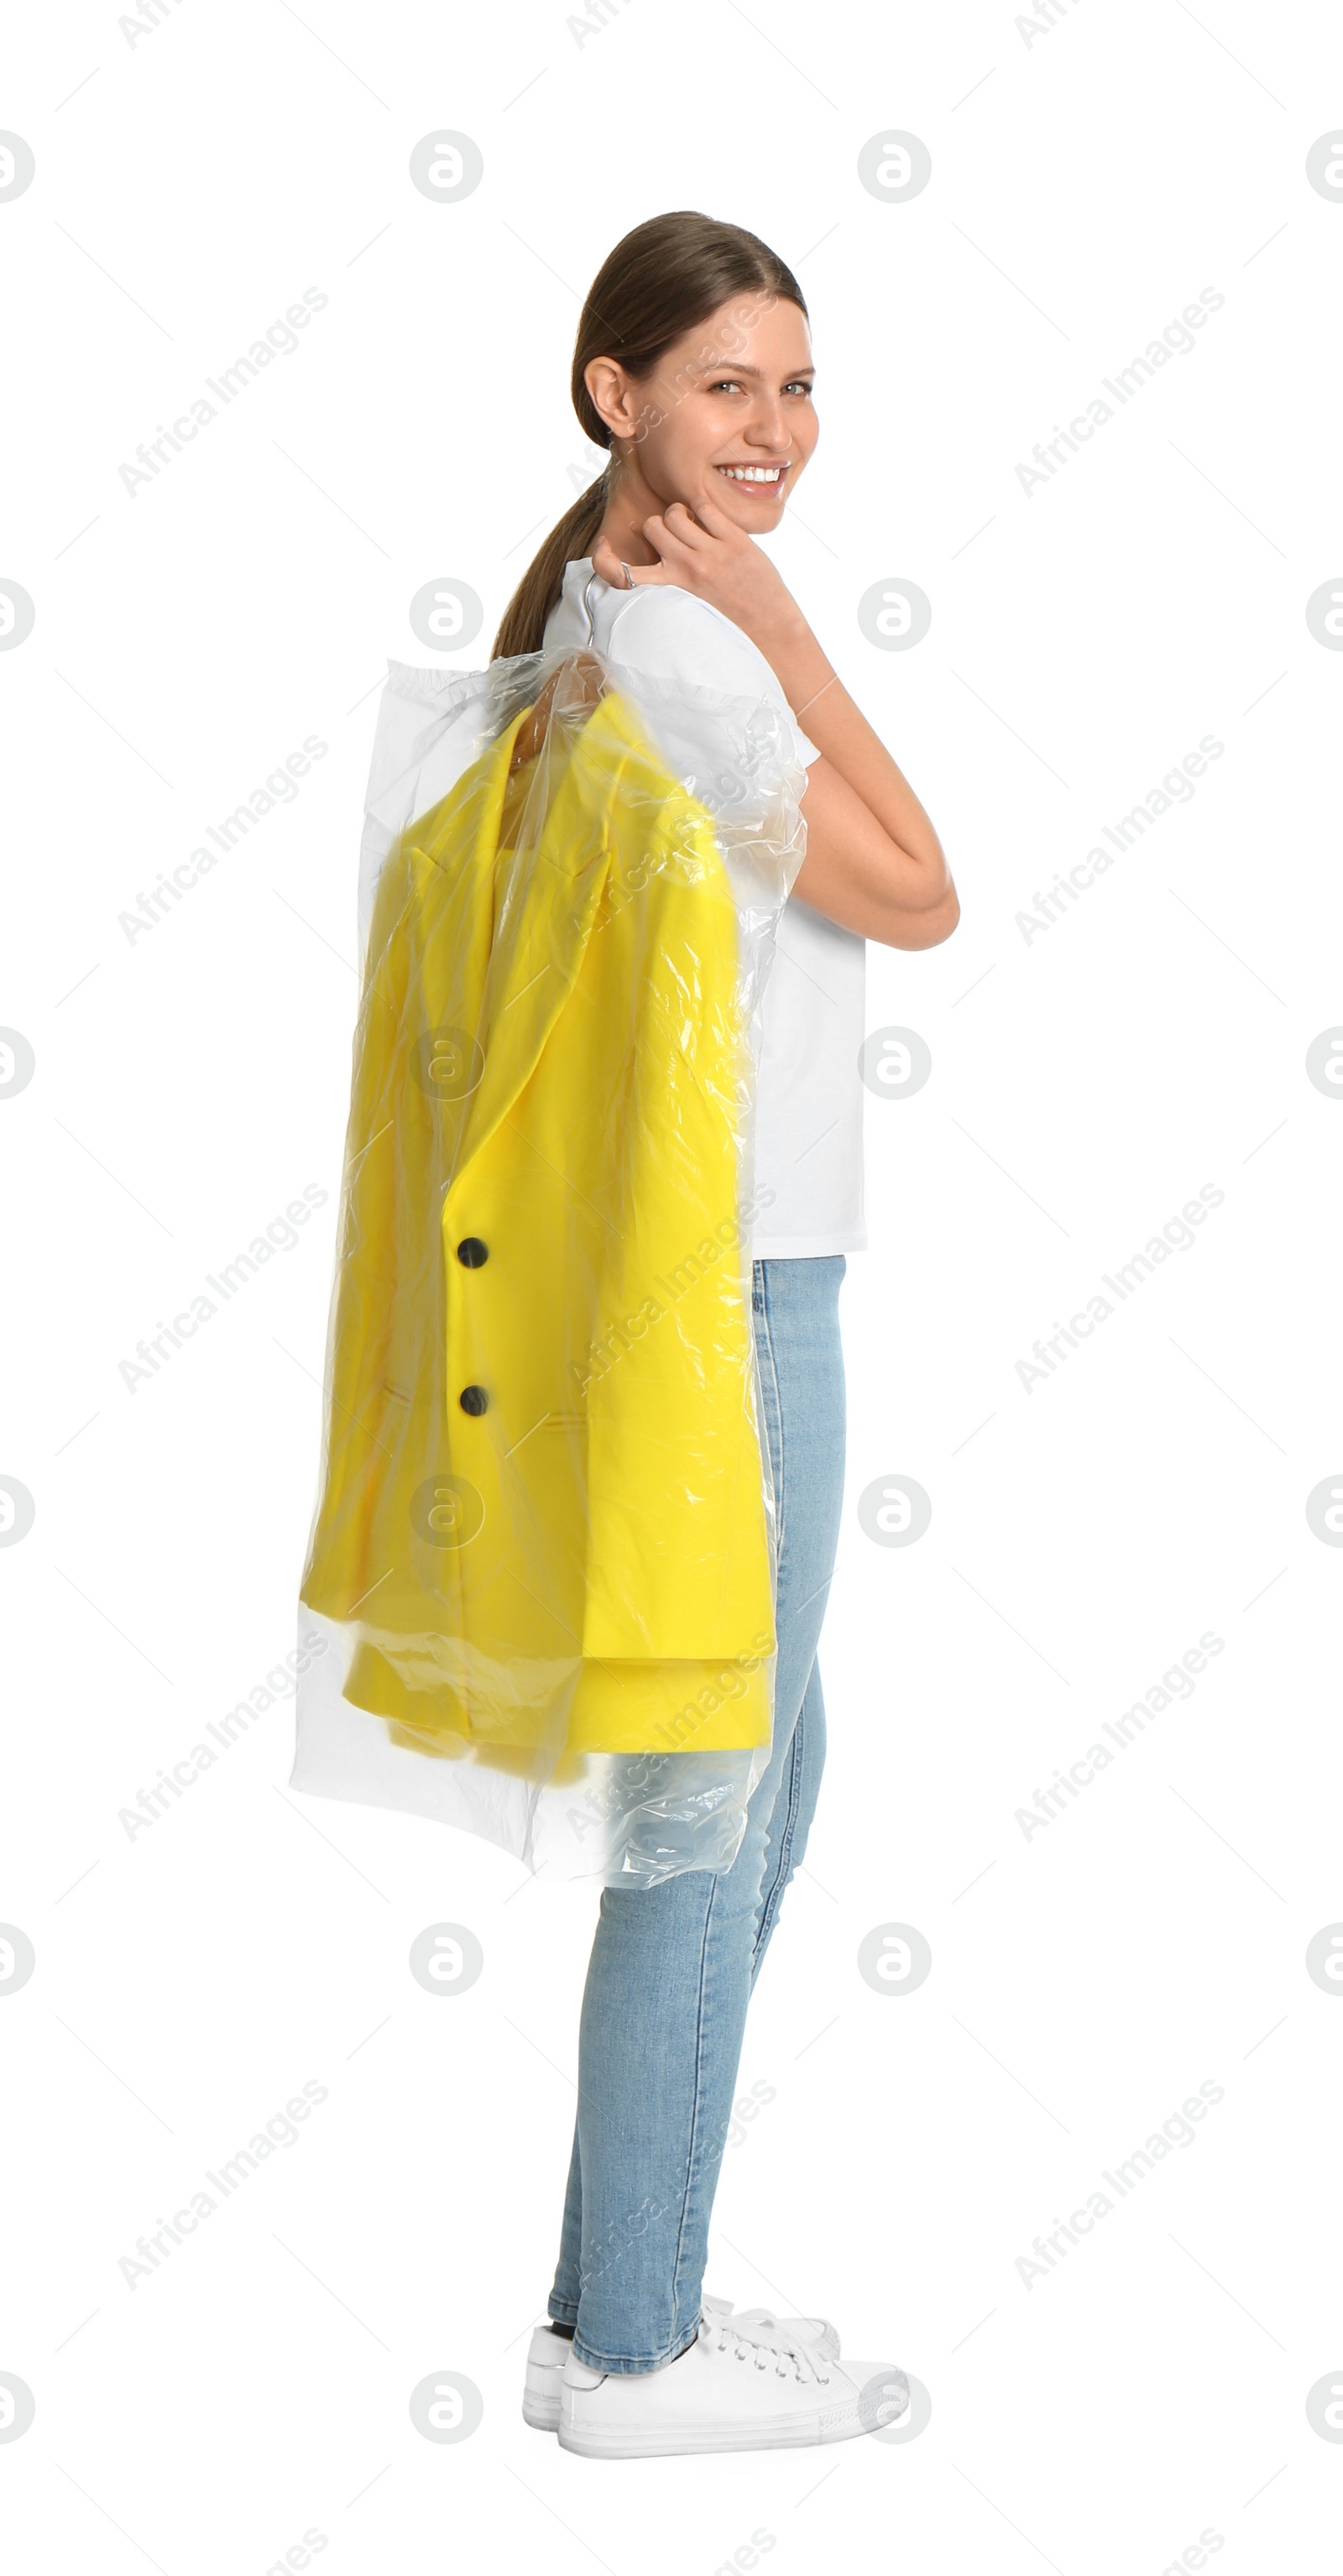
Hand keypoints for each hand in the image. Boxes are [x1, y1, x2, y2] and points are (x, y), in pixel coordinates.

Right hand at [591, 493, 800, 651]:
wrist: (771, 632)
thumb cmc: (728, 626)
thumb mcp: (689, 612)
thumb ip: (670, 587)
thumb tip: (656, 558)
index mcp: (670, 592)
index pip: (620, 574)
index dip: (603, 558)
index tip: (602, 546)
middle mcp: (686, 570)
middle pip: (650, 526)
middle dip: (659, 526)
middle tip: (675, 539)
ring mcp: (710, 554)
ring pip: (674, 512)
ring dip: (680, 515)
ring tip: (693, 529)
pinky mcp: (734, 542)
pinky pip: (705, 507)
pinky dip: (704, 510)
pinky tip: (712, 524)